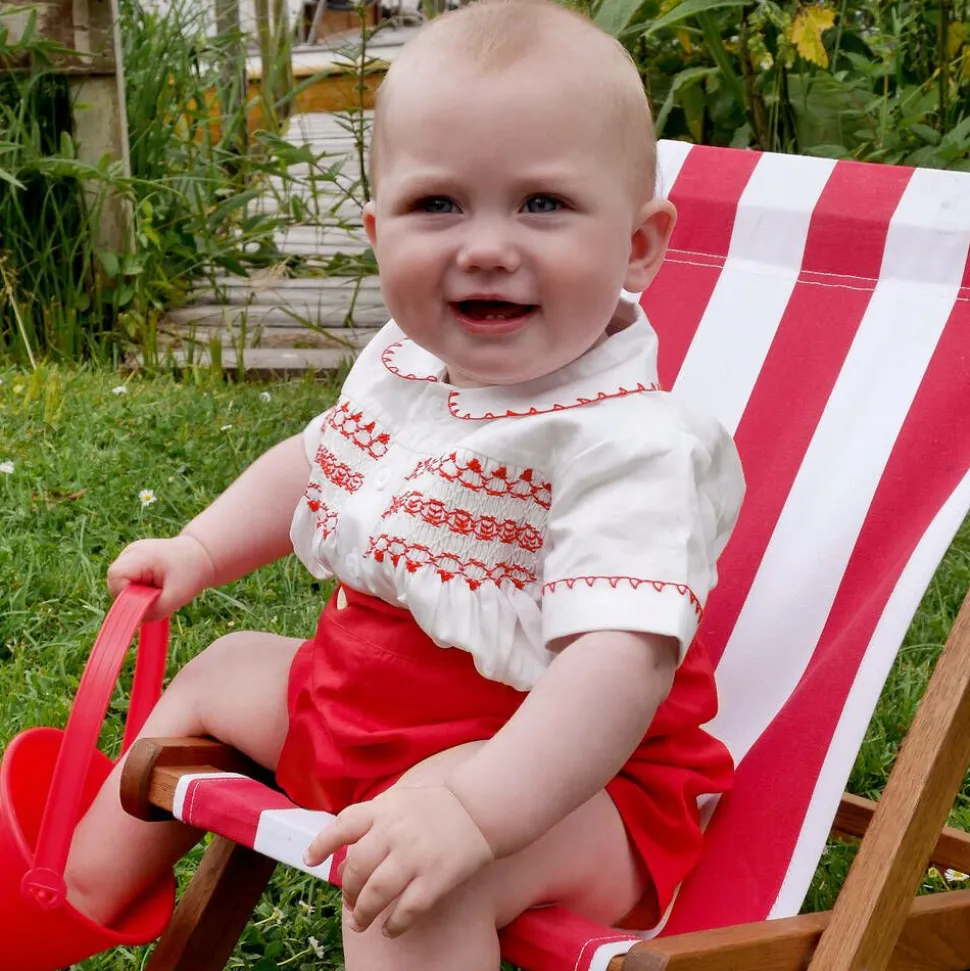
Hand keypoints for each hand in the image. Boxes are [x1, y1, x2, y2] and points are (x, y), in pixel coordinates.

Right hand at [107, 534, 215, 619]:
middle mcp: (130, 552)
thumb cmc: (191, 573)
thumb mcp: (176, 596)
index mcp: (138, 554)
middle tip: (157, 595)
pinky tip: (156, 585)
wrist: (202, 556)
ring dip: (138, 594)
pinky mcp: (134, 563)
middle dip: (133, 597)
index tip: (147, 599)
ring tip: (160, 588)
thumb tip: (135, 621)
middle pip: (115, 583)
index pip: (116, 577)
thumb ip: (153, 611)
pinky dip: (141, 590)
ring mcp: (130, 556)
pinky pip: (129, 584)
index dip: (126, 594)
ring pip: (121, 586)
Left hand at [304, 784, 493, 936]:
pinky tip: (390, 928)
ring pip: (375, 894)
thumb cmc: (437, 807)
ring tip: (361, 922)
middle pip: (356, 868)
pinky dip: (393, 924)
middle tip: (351, 902)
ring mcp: (415, 855)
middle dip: (348, 890)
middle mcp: (395, 832)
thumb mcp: (400, 799)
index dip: (322, 844)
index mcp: (384, 809)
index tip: (310, 860)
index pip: (343, 826)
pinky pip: (406, 910)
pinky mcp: (435, 878)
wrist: (480, 809)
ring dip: (363, 913)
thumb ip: (374, 818)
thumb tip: (345, 850)